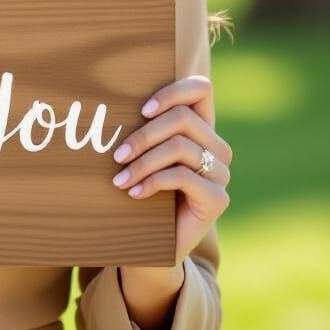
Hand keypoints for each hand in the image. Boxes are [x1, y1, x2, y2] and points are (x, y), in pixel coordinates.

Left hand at [110, 74, 231, 262]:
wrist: (153, 241)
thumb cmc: (142, 187)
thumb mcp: (142, 151)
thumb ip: (140, 125)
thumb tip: (109, 98)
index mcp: (201, 127)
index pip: (202, 89)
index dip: (173, 92)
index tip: (141, 109)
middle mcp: (216, 147)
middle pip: (183, 118)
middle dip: (144, 134)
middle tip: (117, 154)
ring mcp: (220, 173)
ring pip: (179, 147)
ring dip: (142, 162)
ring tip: (119, 178)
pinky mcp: (217, 199)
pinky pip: (182, 176)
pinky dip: (152, 182)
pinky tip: (134, 193)